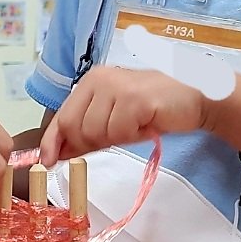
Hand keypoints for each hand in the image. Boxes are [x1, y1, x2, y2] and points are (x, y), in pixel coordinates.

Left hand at [39, 65, 210, 164]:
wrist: (193, 101)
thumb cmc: (151, 111)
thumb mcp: (112, 120)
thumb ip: (84, 134)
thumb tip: (54, 154)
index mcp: (91, 82)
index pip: (62, 117)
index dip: (52, 143)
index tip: (47, 162)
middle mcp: (100, 79)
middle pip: (75, 128)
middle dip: (91, 142)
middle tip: (118, 134)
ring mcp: (117, 87)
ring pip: (96, 133)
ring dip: (116, 138)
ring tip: (135, 125)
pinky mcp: (135, 99)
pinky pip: (119, 133)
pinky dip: (132, 136)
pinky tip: (145, 123)